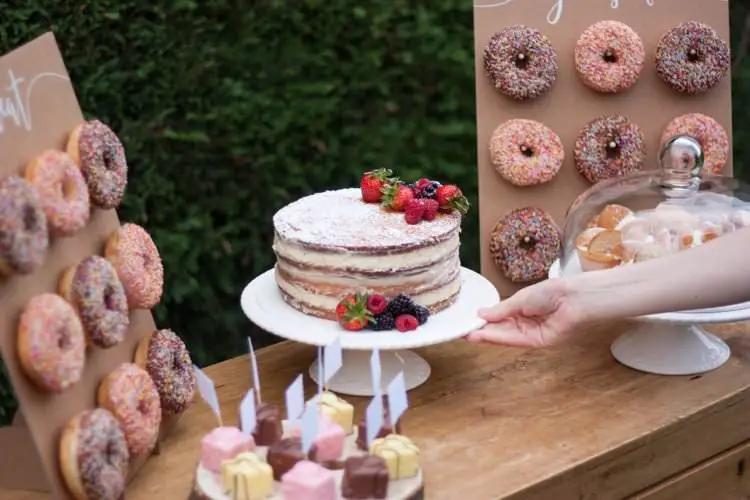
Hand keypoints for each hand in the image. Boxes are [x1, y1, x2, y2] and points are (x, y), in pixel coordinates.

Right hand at [465, 278, 587, 347]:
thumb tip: (480, 313)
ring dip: (486, 336)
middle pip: (500, 328)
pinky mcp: (536, 342)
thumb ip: (501, 310)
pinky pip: (514, 340)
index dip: (484, 320)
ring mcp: (530, 333)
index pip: (499, 317)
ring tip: (468, 335)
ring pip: (505, 336)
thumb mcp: (520, 299)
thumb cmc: (550, 292)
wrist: (573, 298)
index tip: (467, 321)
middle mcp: (524, 322)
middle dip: (482, 330)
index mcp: (521, 308)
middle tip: (463, 331)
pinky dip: (498, 338)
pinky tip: (482, 335)